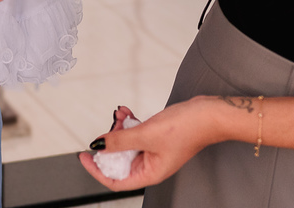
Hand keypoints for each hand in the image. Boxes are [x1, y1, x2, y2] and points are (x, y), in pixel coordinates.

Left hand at [80, 99, 217, 190]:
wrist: (208, 114)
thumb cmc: (187, 129)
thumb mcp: (146, 134)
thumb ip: (119, 141)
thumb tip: (98, 146)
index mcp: (150, 173)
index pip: (116, 180)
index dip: (97, 170)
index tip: (84, 156)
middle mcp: (151, 165)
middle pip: (119, 161)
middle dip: (110, 143)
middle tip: (108, 126)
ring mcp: (154, 151)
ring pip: (126, 144)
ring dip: (119, 129)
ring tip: (119, 115)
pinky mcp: (156, 137)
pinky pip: (135, 133)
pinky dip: (128, 123)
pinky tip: (126, 112)